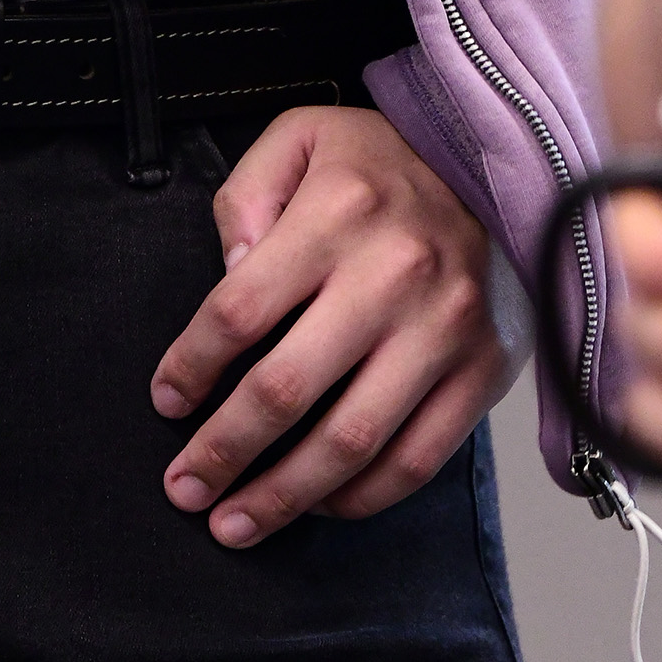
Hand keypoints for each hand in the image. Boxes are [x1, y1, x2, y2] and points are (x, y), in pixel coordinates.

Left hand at [148, 105, 508, 540]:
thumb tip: (228, 273)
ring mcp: (444, 329)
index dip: (191, 366)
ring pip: (352, 440)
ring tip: (236, 523)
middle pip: (286, 387)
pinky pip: (419, 458)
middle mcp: (393, 273)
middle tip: (184, 488)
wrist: (495, 162)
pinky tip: (319, 503)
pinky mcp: (483, 369)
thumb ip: (246, 196)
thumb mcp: (299, 138)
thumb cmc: (379, 160)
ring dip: (285, 496)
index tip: (166, 401)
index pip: (240, 309)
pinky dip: (363, 496)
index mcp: (337, 211)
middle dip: (223, 450)